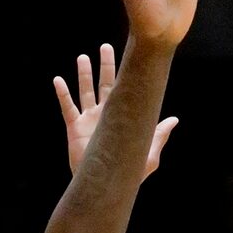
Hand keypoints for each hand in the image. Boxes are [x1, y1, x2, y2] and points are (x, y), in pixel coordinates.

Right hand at [54, 43, 177, 177]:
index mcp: (121, 116)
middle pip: (104, 84)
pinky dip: (62, 94)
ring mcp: (88, 121)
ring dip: (84, 75)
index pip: (124, 89)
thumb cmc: (127, 172)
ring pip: (85, 91)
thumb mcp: (148, 153)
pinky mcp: (75, 129)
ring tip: (82, 57)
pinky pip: (67, 108)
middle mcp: (104, 114)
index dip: (125, 72)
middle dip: (105, 66)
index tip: (129, 54)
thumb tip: (174, 120)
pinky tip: (58, 80)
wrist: (105, 186)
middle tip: (105, 47)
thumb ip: (159, 134)